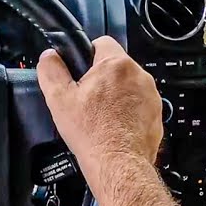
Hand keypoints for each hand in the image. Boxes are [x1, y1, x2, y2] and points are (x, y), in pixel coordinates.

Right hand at [37, 36, 162, 174]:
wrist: (117, 163)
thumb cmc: (93, 133)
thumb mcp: (58, 99)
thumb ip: (51, 70)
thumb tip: (49, 57)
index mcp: (116, 65)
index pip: (102, 42)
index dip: (87, 54)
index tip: (81, 70)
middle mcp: (138, 75)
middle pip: (116, 65)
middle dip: (101, 78)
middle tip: (87, 98)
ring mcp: (151, 95)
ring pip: (128, 85)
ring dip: (116, 94)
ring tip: (101, 115)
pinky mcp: (156, 113)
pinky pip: (139, 103)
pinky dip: (128, 110)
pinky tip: (114, 125)